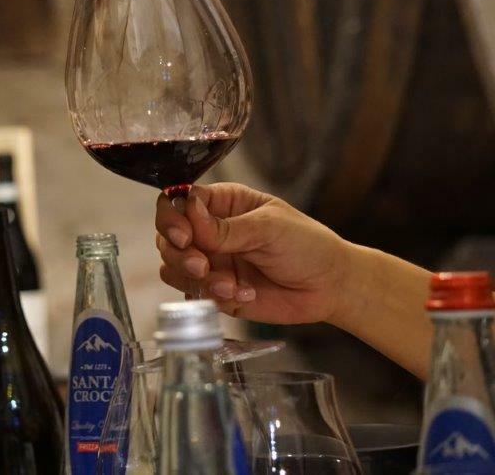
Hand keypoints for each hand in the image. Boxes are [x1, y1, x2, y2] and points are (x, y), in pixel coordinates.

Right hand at [155, 183, 353, 324]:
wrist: (330, 287)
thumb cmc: (308, 245)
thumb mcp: (269, 228)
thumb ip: (226, 227)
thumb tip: (188, 212)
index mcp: (222, 204)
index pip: (178, 201)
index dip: (172, 217)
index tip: (184, 235)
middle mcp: (209, 231)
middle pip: (167, 236)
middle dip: (180, 254)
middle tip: (202, 266)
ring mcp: (211, 261)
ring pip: (173, 266)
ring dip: (194, 278)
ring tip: (228, 285)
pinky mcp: (215, 290)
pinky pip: (193, 293)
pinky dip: (212, 296)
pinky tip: (243, 295)